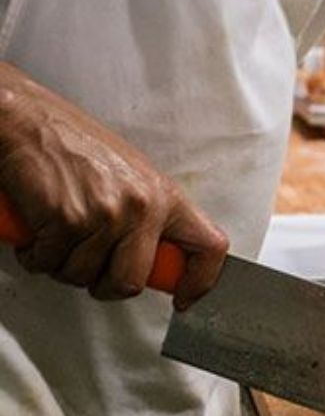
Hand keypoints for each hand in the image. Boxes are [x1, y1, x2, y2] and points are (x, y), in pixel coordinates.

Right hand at [0, 63, 227, 307]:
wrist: (23, 118)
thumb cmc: (71, 142)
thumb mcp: (130, 174)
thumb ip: (148, 214)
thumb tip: (155, 252)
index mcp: (164, 195)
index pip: (209, 247)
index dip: (199, 281)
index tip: (185, 297)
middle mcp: (141, 207)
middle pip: (132, 282)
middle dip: (106, 287)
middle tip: (93, 273)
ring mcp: (104, 217)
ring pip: (84, 276)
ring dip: (63, 266)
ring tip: (57, 237)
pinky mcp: (66, 222)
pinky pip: (49, 264)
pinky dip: (36, 256)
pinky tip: (36, 231)